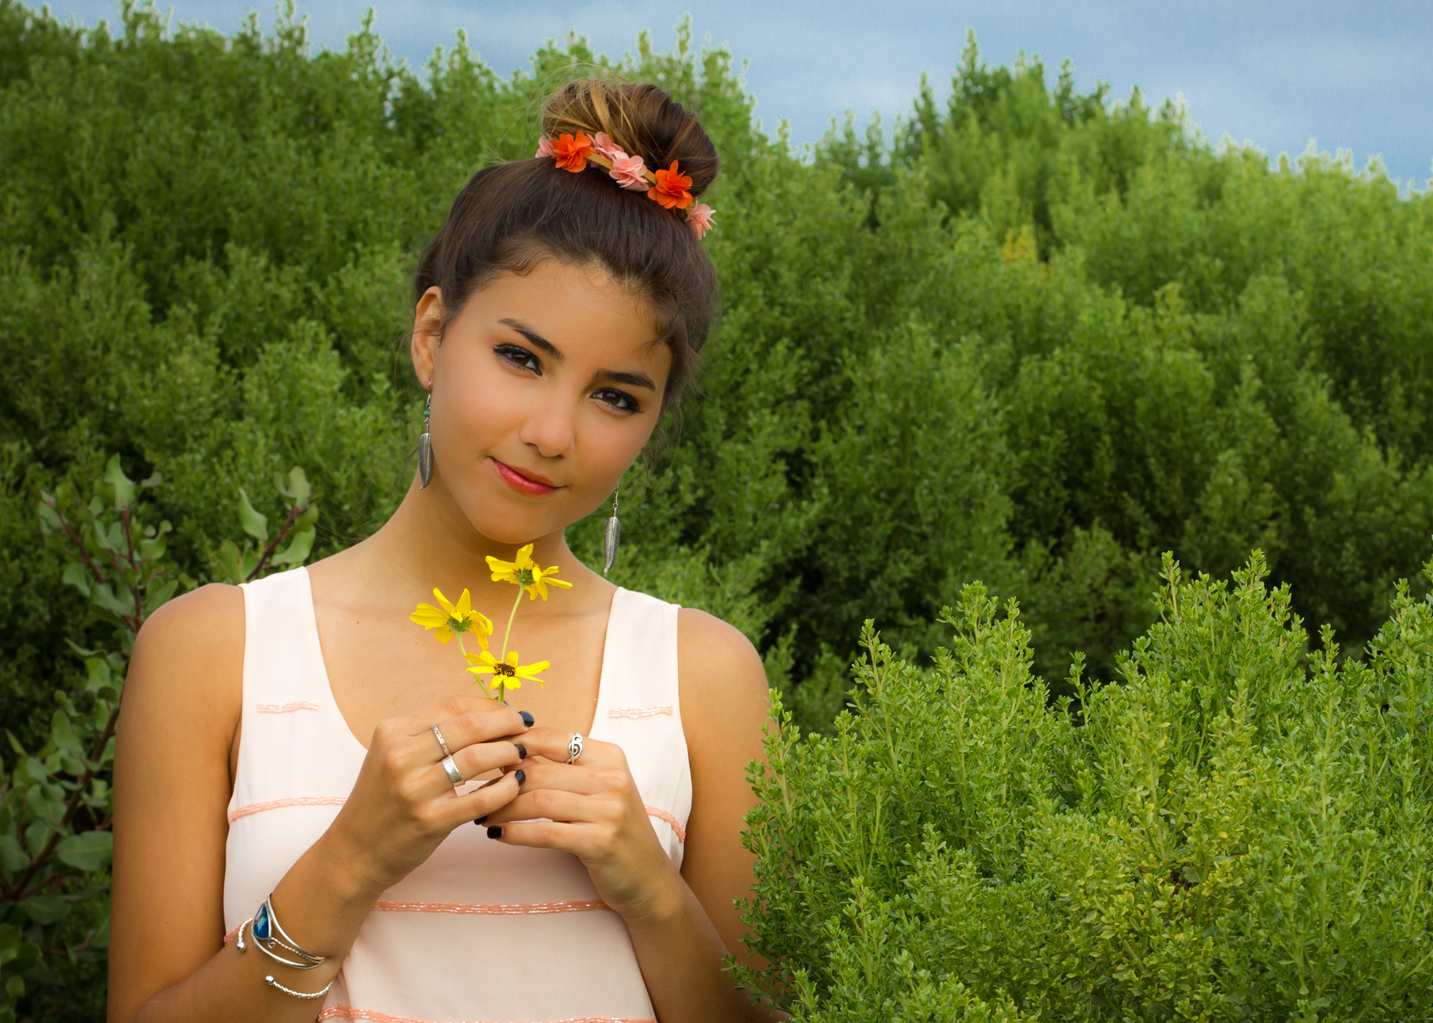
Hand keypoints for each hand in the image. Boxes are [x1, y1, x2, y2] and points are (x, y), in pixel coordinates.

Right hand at [326, 695, 530, 894]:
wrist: (354, 852)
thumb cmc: (382, 800)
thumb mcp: (393, 755)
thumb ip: (430, 734)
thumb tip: (486, 714)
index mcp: (393, 732)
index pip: (454, 706)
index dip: (491, 706)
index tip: (511, 712)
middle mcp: (400, 756)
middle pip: (470, 726)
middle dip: (507, 723)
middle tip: (526, 727)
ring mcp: (414, 789)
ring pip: (478, 757)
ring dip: (509, 752)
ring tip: (522, 754)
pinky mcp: (430, 820)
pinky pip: (482, 797)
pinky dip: (506, 788)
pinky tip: (515, 784)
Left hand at [482, 728, 680, 920]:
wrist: (647, 877)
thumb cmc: (612, 830)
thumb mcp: (595, 792)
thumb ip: (560, 772)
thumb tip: (507, 756)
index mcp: (610, 756)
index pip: (553, 738)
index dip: (514, 744)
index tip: (486, 755)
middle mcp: (613, 778)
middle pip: (540, 772)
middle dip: (500, 782)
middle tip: (476, 793)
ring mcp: (610, 810)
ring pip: (538, 801)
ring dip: (502, 809)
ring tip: (481, 815)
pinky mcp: (601, 842)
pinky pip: (545, 833)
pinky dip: (515, 833)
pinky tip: (497, 835)